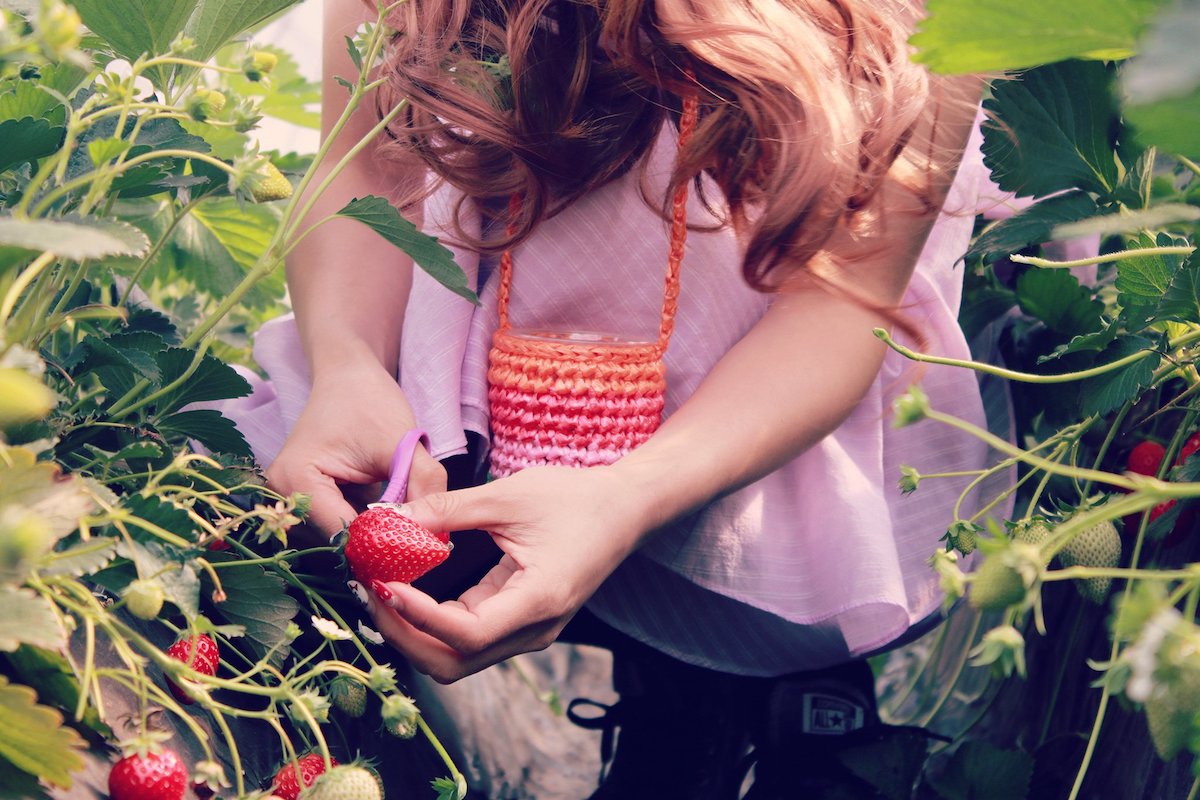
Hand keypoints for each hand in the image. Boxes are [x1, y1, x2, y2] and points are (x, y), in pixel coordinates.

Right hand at [266, 360, 445, 536]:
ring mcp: (290, 499)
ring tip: (407, 527)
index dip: (381, 543)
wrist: (349, 375)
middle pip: (336, 542)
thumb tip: (435, 534)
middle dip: (378, 543)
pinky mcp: (306, 499)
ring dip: (373, 537)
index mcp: (296, 479)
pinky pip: (338, 526)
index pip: (341, 534)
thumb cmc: (370, 400)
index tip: (418, 546)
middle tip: (418, 543)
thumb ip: (421, 488)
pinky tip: (389, 517)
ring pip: (339, 539)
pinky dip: (366, 526)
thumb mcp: (402, 444)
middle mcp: (282, 495)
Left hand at [362, 464, 647, 682]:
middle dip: (403, 633)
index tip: (383, 582)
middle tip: (369, 590)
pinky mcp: (520, 623)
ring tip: (380, 588)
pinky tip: (407, 588)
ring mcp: (528, 632)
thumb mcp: (507, 496)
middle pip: (453, 662)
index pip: (466, 633)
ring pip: (457, 657)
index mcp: (538, 601)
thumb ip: (446, 511)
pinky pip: (467, 638)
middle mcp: (534, 630)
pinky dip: (431, 621)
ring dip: (413, 631)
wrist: (625, 508)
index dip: (417, 615)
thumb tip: (387, 518)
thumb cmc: (575, 497)